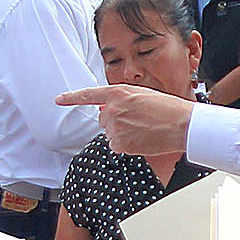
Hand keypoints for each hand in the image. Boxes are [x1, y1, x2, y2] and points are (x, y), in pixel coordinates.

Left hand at [57, 84, 193, 155]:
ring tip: (143, 129)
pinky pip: (117, 146)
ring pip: (110, 133)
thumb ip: (121, 100)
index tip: (59, 99)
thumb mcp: (142, 94)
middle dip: (115, 120)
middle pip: (103, 119)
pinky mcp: (120, 144)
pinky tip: (141, 139)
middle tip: (138, 120)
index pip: (88, 95)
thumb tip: (107, 110)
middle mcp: (112, 110)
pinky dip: (127, 145)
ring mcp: (115, 128)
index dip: (71, 97)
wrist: (180, 124)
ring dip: (122, 133)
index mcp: (118, 93)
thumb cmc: (167, 108)